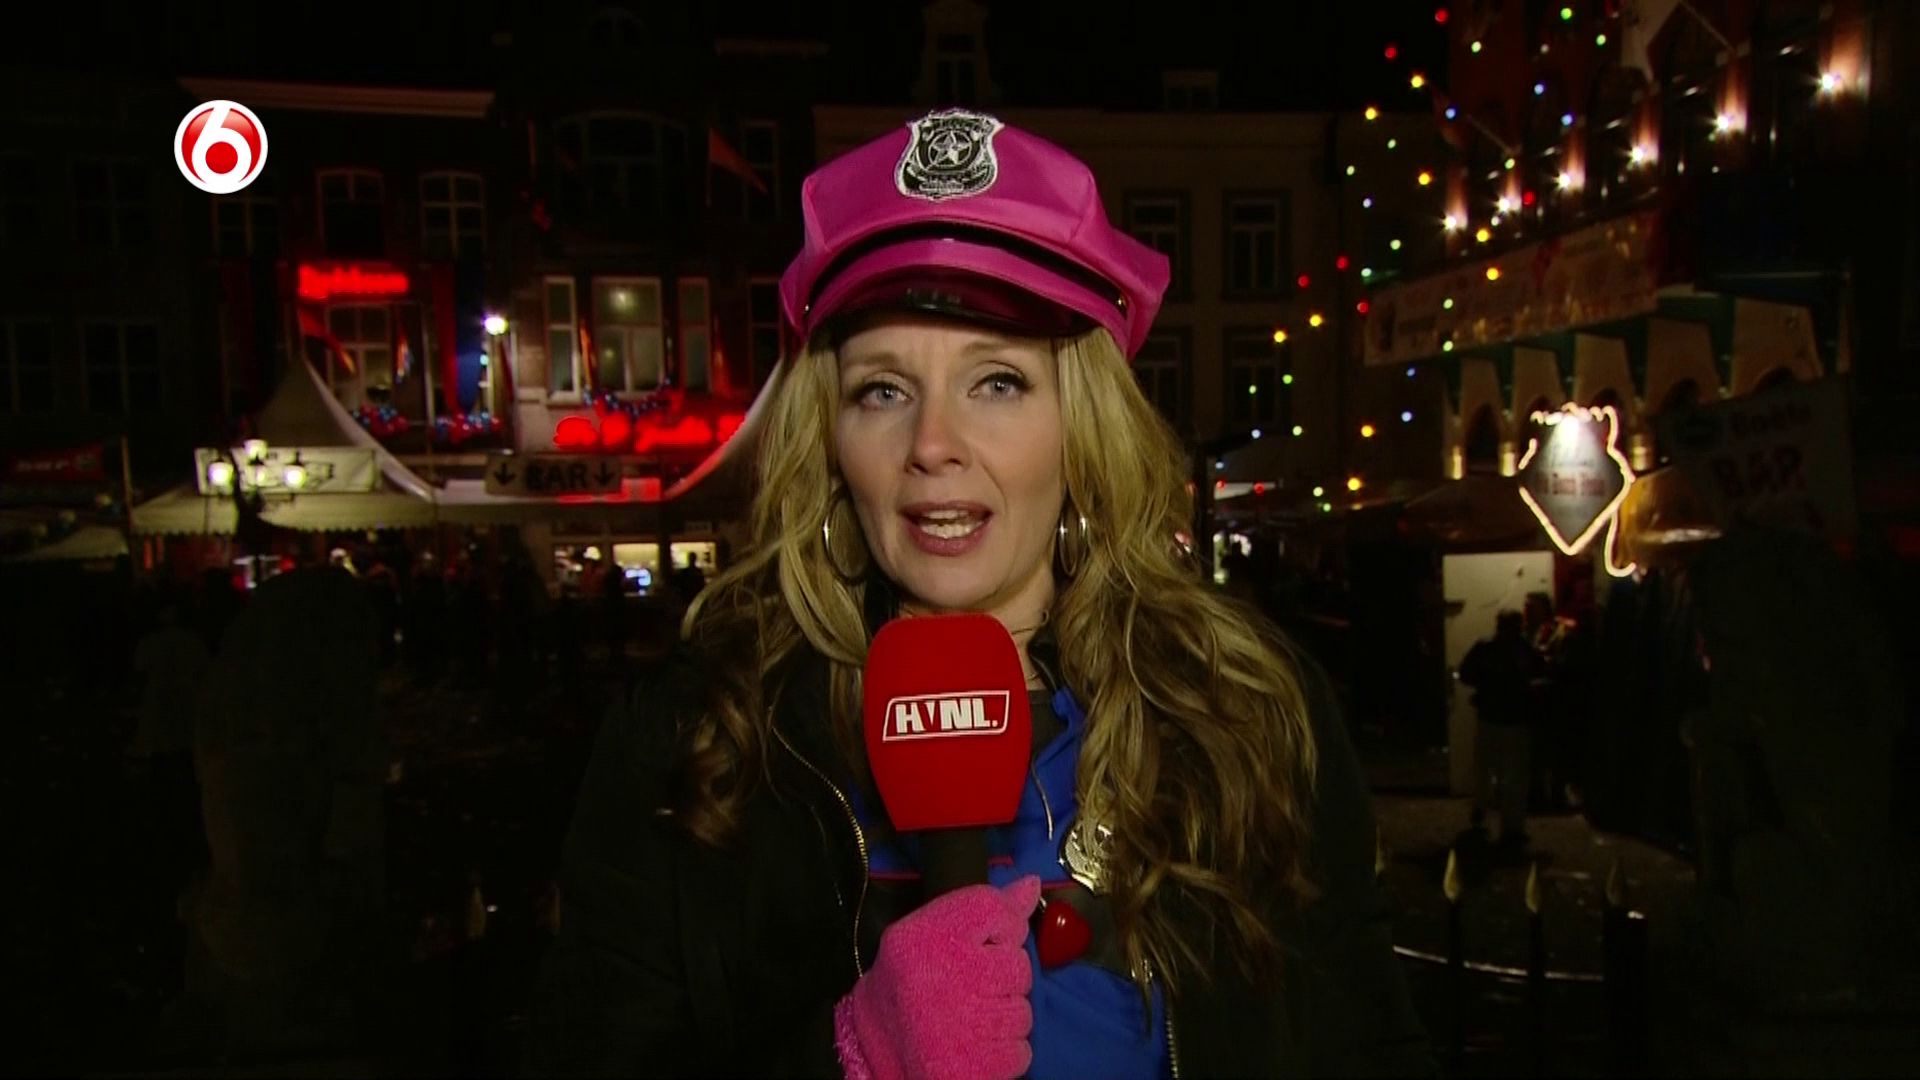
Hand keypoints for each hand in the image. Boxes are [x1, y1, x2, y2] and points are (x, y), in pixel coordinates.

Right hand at [834, 875, 1039, 1079]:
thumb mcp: (931, 932)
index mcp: (924, 934)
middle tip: (972, 990)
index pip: (994, 909)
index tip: (989, 944)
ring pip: (1022, 1012)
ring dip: (1005, 1019)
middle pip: (1018, 965)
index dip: (1004, 927)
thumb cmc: (911, 983)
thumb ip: (984, 908)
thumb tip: (1032, 885)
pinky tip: (975, 1048)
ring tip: (971, 1021)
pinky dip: (1004, 1054)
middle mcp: (941, 974)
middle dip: (1004, 980)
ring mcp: (959, 1023)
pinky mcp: (972, 1066)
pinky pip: (1020, 1051)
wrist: (873, 1049)